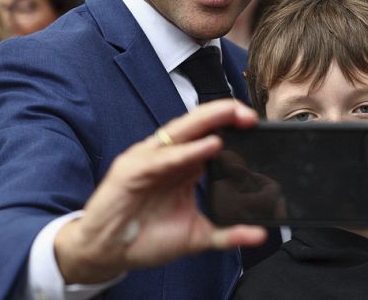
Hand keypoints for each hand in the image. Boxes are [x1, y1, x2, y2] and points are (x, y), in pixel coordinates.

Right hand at [53, 99, 266, 283]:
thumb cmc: (146, 239)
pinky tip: (209, 146)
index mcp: (183, 166)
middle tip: (249, 114)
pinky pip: (163, 157)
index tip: (256, 127)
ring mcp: (149, 159)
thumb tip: (261, 235)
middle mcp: (167, 157)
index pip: (210, 136)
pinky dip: (187, 151)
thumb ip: (228, 234)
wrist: (107, 253)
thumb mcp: (196, 236)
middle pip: (198, 125)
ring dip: (208, 121)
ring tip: (232, 114)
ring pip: (182, 132)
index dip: (232, 128)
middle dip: (224, 115)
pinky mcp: (132, 169)